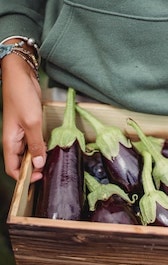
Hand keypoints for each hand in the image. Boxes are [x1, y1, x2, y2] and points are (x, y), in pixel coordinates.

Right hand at [1, 50, 45, 181]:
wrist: (21, 77)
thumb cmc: (22, 98)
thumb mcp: (31, 123)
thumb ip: (35, 144)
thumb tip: (38, 164)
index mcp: (9, 142)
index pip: (13, 168)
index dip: (24, 177)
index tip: (39, 178)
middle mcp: (14, 141)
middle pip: (21, 163)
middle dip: (33, 170)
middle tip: (49, 172)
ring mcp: (22, 134)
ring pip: (29, 153)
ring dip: (38, 159)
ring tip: (51, 164)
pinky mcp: (30, 127)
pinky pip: (34, 143)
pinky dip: (41, 148)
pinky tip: (50, 150)